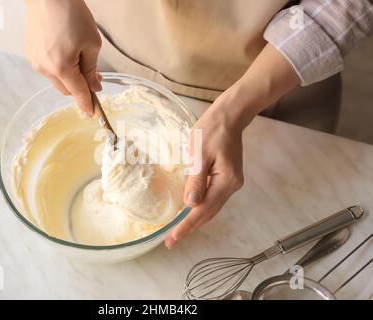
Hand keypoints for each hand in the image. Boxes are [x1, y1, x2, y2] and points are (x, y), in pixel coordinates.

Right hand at [25, 0, 101, 114]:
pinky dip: (59, 68)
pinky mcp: (30, 54)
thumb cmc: (71, 14)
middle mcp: (45, 68)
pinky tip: (67, 53)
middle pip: (66, 90)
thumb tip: (94, 87)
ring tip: (81, 60)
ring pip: (57, 80)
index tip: (92, 113)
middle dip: (81, 88)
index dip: (87, 104)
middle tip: (95, 78)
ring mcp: (35, 61)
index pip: (78, 93)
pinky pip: (48, 69)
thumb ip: (92, 70)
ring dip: (70, 77)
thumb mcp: (91, 43)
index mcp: (61, 67)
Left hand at [164, 43, 299, 248]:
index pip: (202, 210)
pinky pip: (213, 198)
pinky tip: (191, 212)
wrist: (229, 115)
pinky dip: (201, 208)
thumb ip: (196, 179)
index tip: (172, 239)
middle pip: (209, 213)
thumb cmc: (212, 129)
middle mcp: (232, 186)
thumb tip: (190, 204)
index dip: (186, 226)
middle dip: (190, 228)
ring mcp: (231, 183)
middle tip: (171, 241)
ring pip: (212, 208)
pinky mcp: (228, 178)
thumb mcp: (200, 153)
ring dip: (195, 220)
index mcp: (226, 181)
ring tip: (179, 232)